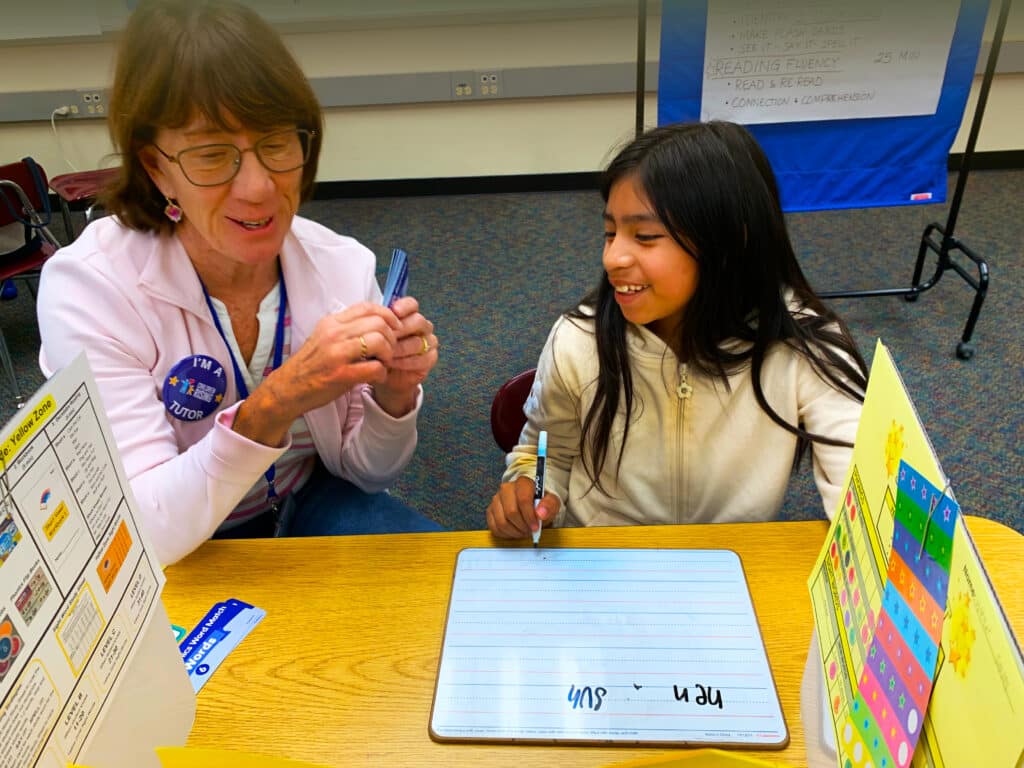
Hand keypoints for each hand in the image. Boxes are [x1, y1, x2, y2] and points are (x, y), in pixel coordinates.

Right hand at [233, 301, 401, 444]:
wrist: (289, 388)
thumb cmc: (312, 365)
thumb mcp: (325, 337)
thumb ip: (347, 328)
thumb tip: (377, 322)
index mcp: (332, 322)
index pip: (367, 307)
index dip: (387, 315)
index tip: (393, 328)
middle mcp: (334, 334)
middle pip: (378, 323)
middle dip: (391, 337)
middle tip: (389, 349)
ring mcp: (337, 353)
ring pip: (378, 341)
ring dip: (388, 353)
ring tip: (384, 362)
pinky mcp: (341, 374)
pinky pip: (375, 367)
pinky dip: (382, 373)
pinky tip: (377, 377)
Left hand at [371, 296, 438, 416]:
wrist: (383, 376)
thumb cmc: (378, 352)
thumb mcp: (374, 336)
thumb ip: (378, 323)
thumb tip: (374, 315)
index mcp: (409, 315)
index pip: (412, 304)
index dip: (404, 306)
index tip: (394, 311)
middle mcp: (422, 327)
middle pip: (418, 321)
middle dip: (400, 330)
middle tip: (385, 337)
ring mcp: (429, 342)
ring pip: (418, 341)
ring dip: (399, 349)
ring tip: (384, 354)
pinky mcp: (430, 358)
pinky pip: (422, 358)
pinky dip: (405, 361)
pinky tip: (392, 363)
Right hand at [486, 476, 560, 538]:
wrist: (533, 502)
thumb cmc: (541, 502)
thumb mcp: (552, 502)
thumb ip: (549, 506)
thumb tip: (541, 514)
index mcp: (522, 483)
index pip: (523, 500)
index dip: (529, 517)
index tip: (536, 527)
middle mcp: (506, 489)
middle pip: (511, 512)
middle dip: (522, 526)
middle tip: (530, 531)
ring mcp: (496, 499)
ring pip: (501, 522)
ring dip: (514, 532)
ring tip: (523, 532)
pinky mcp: (490, 510)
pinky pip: (494, 527)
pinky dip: (506, 534)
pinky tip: (514, 532)